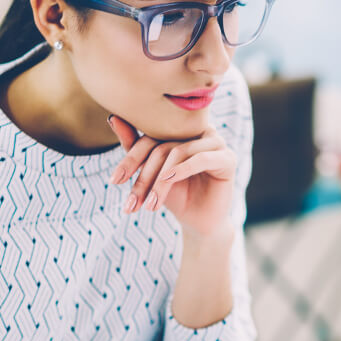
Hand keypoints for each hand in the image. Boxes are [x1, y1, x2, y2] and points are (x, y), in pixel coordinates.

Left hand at [107, 115, 236, 239]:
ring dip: (159, 182)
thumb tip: (113, 118)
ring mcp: (215, 142)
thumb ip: (135, 146)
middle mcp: (199, 130)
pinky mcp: (228, 158)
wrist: (198, 222)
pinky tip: (169, 182)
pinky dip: (182, 170)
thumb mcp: (151, 173)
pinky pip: (201, 159)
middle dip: (144, 177)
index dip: (130, 159)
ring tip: (150, 204)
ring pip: (177, 153)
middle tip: (132, 202)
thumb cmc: (175, 194)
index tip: (114, 181)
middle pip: (162, 146)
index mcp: (181, 129)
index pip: (150, 137)